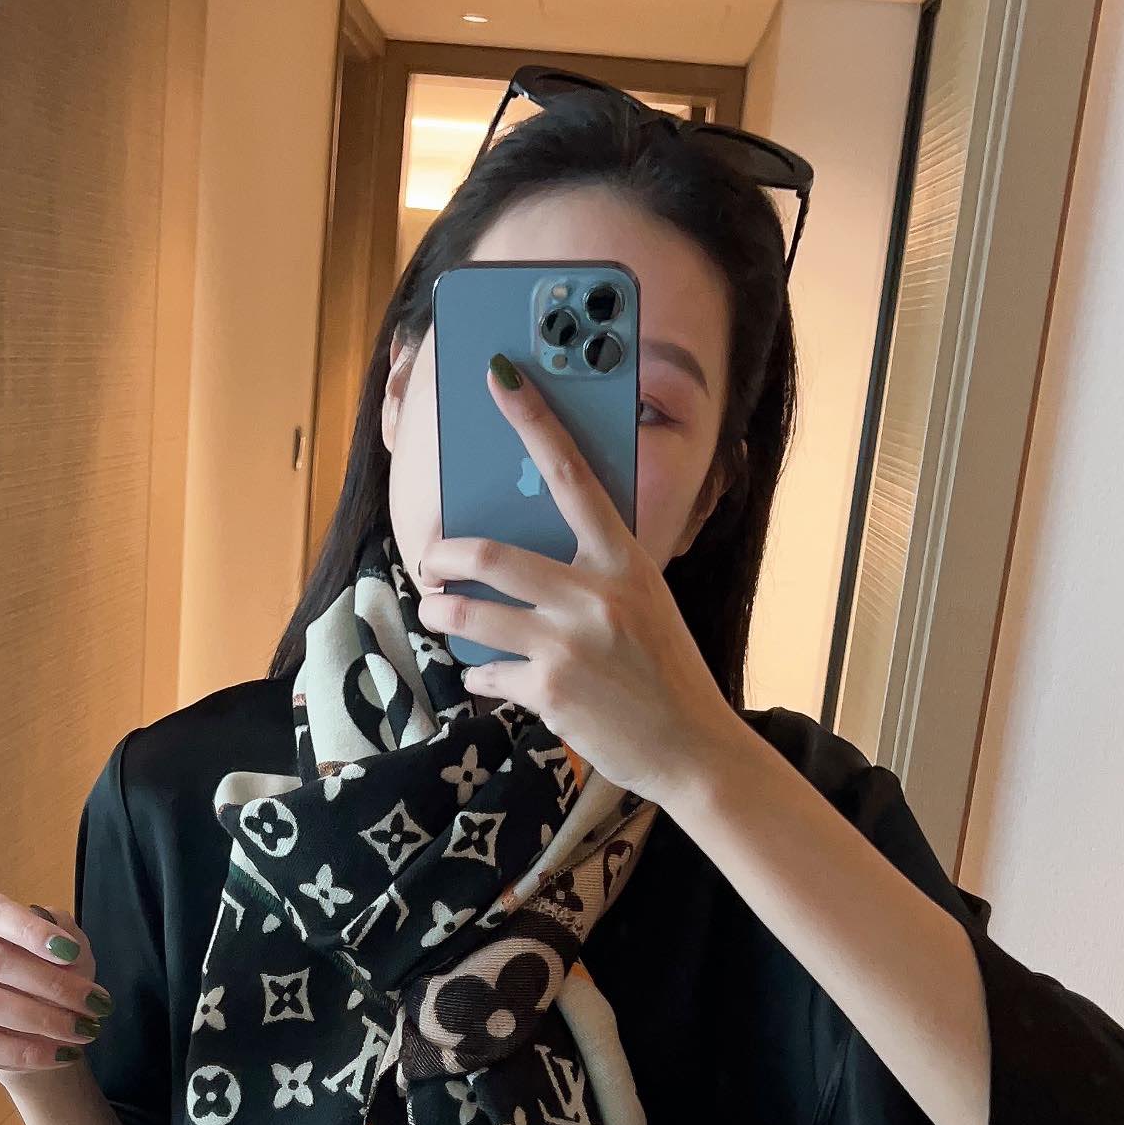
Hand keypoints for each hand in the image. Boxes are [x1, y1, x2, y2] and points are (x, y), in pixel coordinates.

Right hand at [0, 891, 112, 1074]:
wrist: (28, 1021)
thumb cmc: (45, 970)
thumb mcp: (63, 944)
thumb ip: (65, 935)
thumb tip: (66, 949)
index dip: (31, 931)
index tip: (71, 952)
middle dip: (51, 984)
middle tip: (94, 1003)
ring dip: (42, 1020)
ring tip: (82, 1031)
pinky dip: (25, 1052)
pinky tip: (59, 1055)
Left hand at [412, 359, 735, 805]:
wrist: (692, 747)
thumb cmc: (663, 670)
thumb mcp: (643, 603)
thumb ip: (593, 573)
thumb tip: (521, 553)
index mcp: (624, 561)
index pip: (572, 473)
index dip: (533, 420)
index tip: (499, 377)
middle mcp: (594, 595)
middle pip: (488, 555)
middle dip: (442, 558)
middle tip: (431, 565)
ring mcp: (567, 645)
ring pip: (469, 616)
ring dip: (442, 616)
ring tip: (440, 616)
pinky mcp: (548, 692)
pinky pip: (485, 674)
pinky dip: (480, 677)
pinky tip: (495, 680)